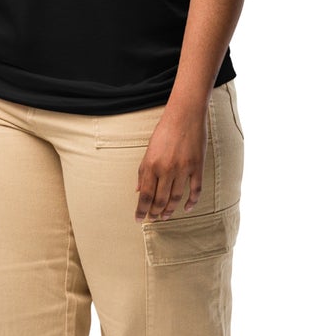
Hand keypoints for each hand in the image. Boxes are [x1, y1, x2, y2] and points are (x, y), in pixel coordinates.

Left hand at [135, 106, 206, 221]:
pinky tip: (186, 208)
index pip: (145, 195)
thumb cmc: (164, 131)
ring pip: (176, 198)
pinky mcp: (197, 167)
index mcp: (151, 165)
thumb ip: (143, 172)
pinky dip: (191, 202)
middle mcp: (166, 169)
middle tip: (153, 219)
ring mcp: (183, 169)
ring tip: (166, 216)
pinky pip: (195, 190)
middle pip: (160, 200)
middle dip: (155, 213)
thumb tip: (138, 190)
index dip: (141, 210)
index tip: (139, 219)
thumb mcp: (149, 150)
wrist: (185, 115)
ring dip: (170, 210)